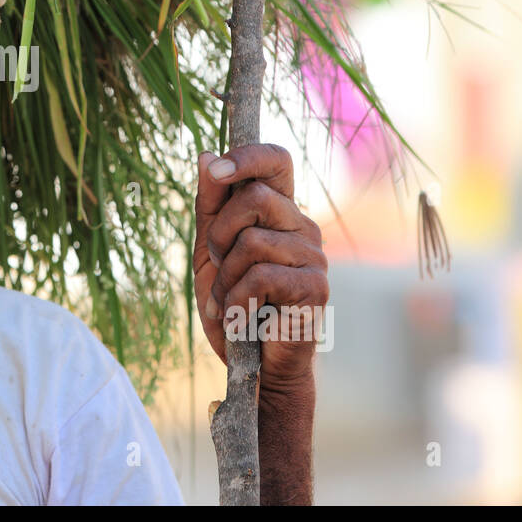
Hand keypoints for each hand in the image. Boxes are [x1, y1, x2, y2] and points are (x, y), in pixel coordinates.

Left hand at [193, 144, 328, 391]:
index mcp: (279, 211)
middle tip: (219, 267)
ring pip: (251, 241)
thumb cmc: (232, 304)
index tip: (218, 169)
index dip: (248, 155)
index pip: (276, 160)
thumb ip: (210, 205)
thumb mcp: (210, 251)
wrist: (254, 366)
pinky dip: (236, 301)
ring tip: (231, 301)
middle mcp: (302, 226)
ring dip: (225, 278)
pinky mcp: (315, 288)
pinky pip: (260, 277)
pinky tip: (240, 318)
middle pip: (254, 196)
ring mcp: (313, 256)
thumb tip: (206, 155)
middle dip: (219, 234)